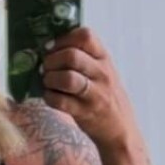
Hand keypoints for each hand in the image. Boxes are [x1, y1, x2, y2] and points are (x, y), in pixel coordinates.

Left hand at [41, 27, 137, 149]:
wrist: (120, 128)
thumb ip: (83, 57)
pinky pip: (61, 101)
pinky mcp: (85, 112)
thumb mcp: (102, 70)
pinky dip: (49, 97)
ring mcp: (95, 94)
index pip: (85, 36)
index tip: (52, 48)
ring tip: (47, 82)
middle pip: (71, 56)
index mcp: (104, 58)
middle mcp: (102, 73)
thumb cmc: (105, 95)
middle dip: (51, 60)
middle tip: (45, 67)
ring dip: (49, 78)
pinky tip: (50, 96)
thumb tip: (49, 47)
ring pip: (67, 78)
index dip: (63, 39)